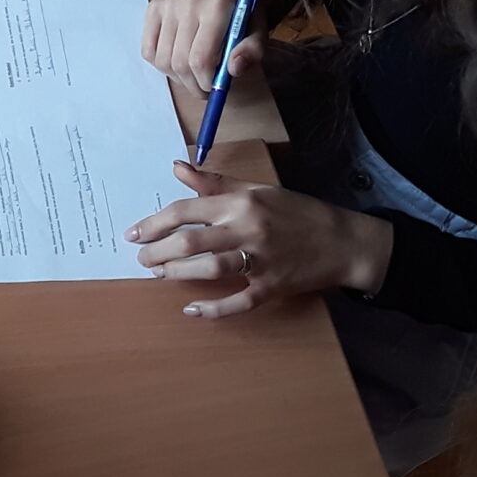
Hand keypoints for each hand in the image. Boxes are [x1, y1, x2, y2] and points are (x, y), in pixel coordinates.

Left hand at [127, 161, 392, 319]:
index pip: (186, 210)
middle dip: (159, 251)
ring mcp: (261, 261)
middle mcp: (248, 229)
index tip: (133, 234)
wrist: (343, 240)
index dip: (154, 223)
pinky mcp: (273, 287)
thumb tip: (176, 167)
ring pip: (210, 270)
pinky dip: (213, 309)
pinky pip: (238, 302)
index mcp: (242, 203)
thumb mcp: (258, 189)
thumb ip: (214, 182)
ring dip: (179, 274)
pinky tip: (192, 310)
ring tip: (160, 275)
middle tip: (142, 260)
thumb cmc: (298, 212)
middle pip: (191, 242)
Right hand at [142, 0, 262, 96]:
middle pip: (180, 62)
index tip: (213, 88)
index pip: (201, 58)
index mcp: (216, 6)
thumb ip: (251, 51)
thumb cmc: (244, 15)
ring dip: (178, 77)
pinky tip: (178, 60)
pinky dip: (162, 65)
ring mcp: (168, 4)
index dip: (205, 81)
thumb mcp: (259, 32)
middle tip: (203, 88)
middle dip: (192, 84)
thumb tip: (234, 69)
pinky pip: (149, 51)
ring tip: (193, 74)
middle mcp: (189, 1)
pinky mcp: (155, 8)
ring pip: (163, 61)